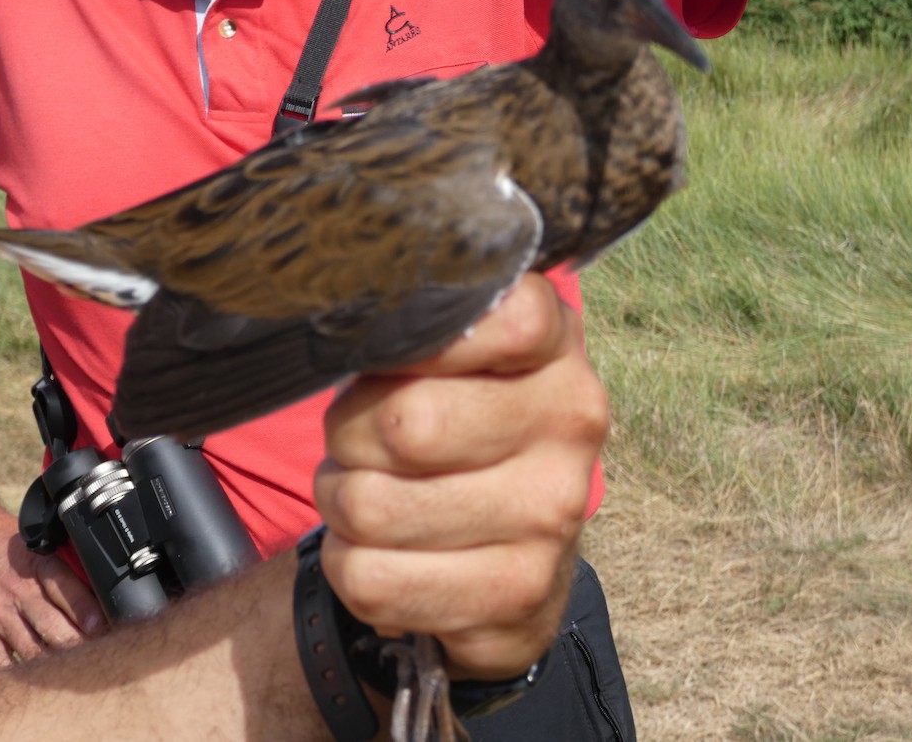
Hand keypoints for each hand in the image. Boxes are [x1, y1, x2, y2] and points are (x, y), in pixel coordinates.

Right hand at [0, 503, 105, 666]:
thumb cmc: (5, 546)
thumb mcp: (40, 545)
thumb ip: (66, 567)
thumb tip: (98, 588)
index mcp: (39, 566)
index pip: (67, 592)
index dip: (88, 613)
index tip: (105, 628)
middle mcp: (19, 593)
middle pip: (54, 628)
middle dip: (79, 644)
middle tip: (98, 654)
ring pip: (33, 651)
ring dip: (56, 662)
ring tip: (76, 668)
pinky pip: (4, 664)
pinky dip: (24, 672)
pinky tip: (41, 674)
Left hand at [315, 273, 607, 678]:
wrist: (514, 543)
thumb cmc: (460, 422)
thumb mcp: (457, 355)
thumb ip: (422, 326)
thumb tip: (354, 333)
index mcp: (556, 346)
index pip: (501, 320)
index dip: (420, 338)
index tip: (392, 358)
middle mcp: (570, 425)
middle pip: (406, 422)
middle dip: (349, 432)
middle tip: (359, 439)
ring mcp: (551, 513)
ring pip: (370, 506)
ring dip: (341, 501)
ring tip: (367, 492)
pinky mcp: (517, 589)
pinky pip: (370, 578)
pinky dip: (349, 563)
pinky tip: (380, 550)